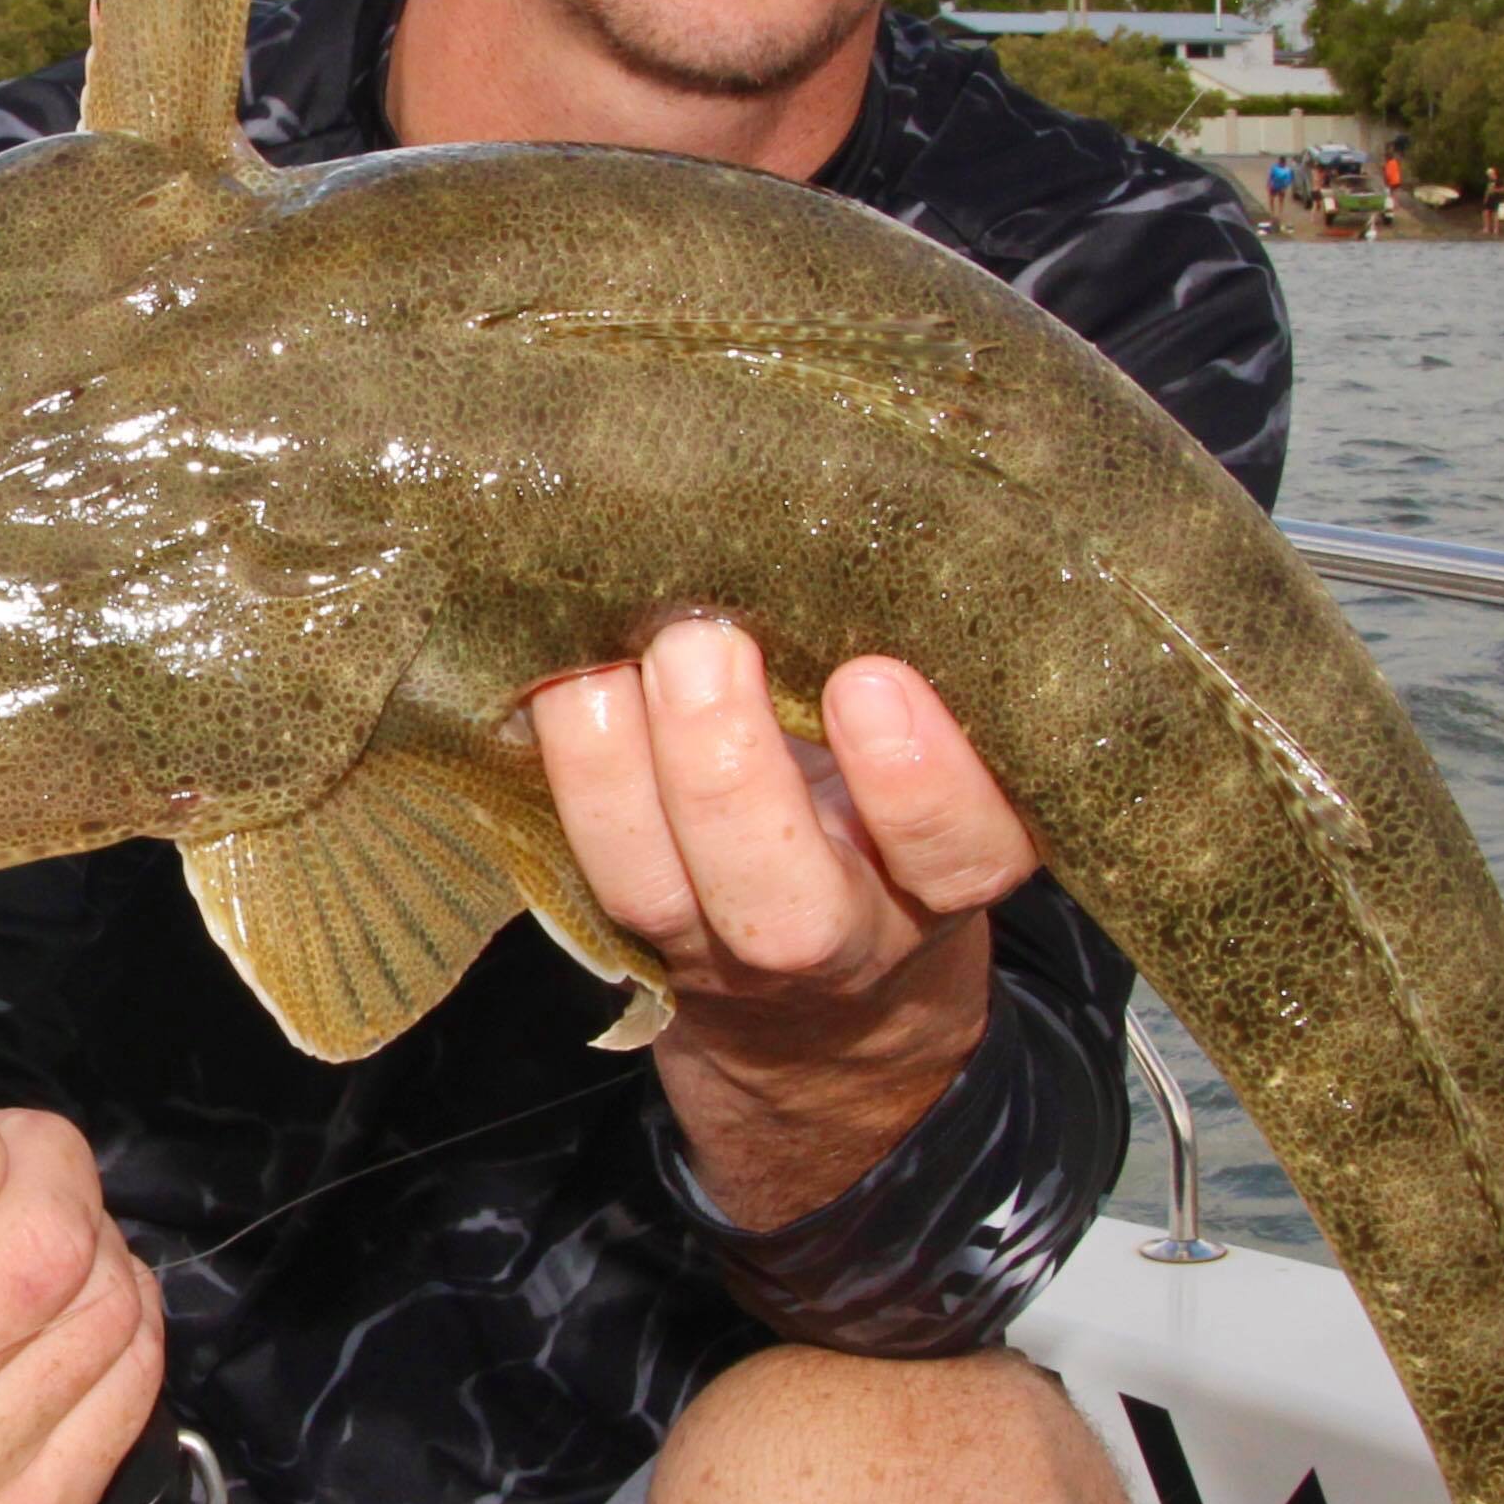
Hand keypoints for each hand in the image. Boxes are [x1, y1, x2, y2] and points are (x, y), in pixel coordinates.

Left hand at [528, 619, 1037, 1228]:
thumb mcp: (933, 741)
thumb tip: (835, 538)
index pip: (963, 855)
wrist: (812, 965)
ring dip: (609, 767)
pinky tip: (541, 673)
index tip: (869, 681)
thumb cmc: (883, 798)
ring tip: (597, 656)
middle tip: (700, 639)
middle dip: (726, 770)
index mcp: (939, 879)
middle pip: (790, 916)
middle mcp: (836, 936)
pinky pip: (572, 867)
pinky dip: (552, 764)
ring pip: (652, 895)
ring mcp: (716, 950)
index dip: (920, 784)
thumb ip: (916, 672)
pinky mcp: (622, 936)